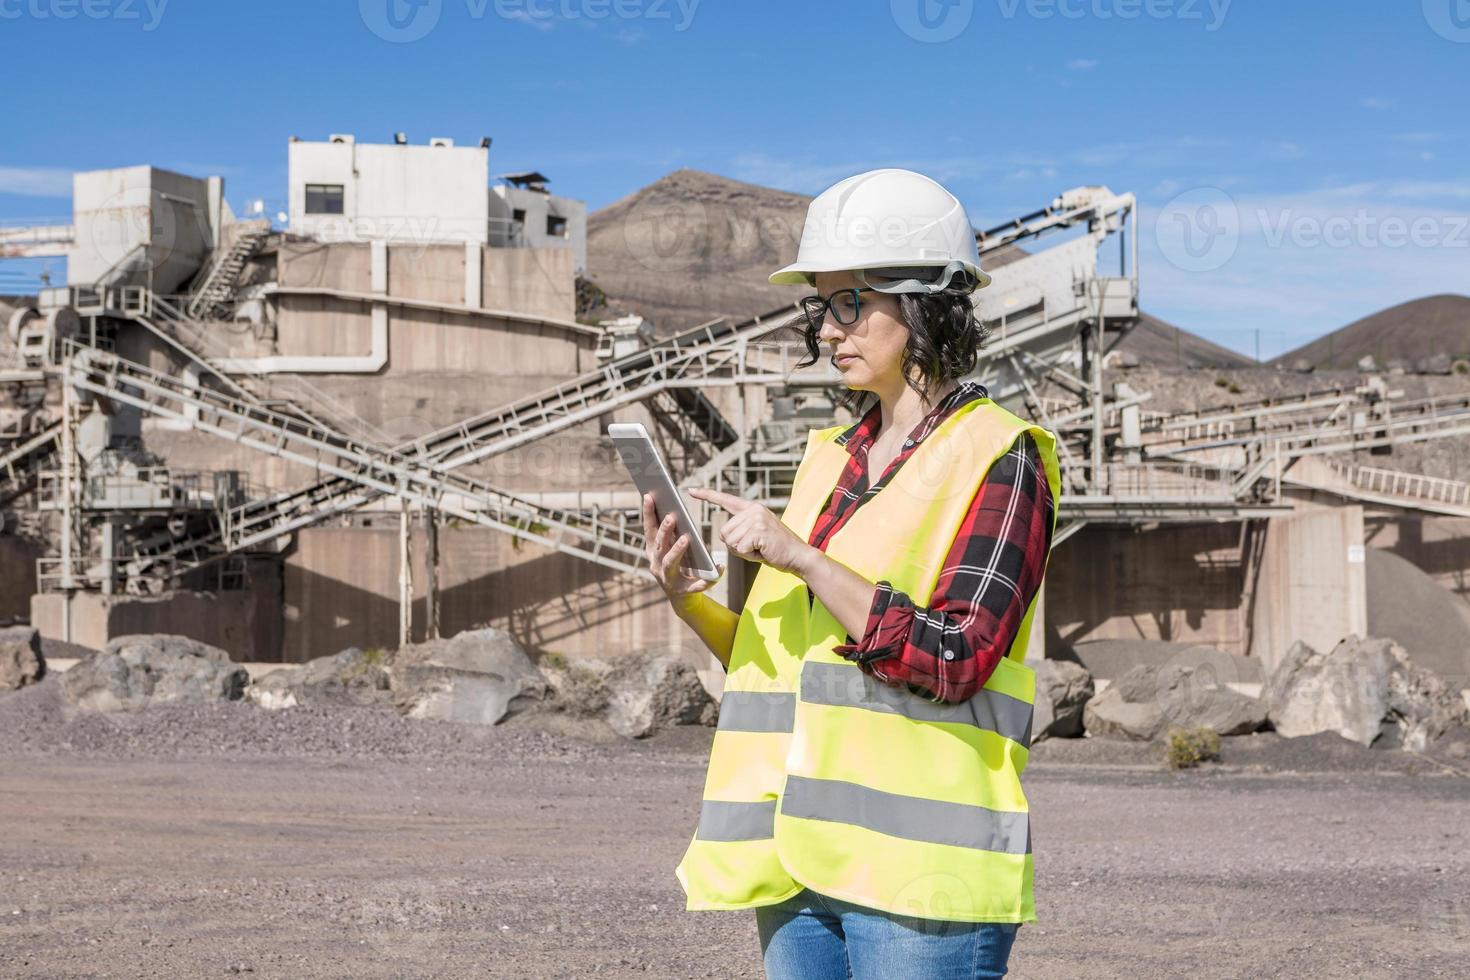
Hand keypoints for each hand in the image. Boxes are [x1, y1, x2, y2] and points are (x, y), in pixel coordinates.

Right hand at [641, 492, 723, 600]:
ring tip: (686, 539)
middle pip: (660, 545)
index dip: (648, 514)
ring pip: (670, 563)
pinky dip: (708, 578)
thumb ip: (670, 533)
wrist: (681, 598)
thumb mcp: (671, 548)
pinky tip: (720, 568)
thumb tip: (673, 509)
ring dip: (677, 550)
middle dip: (665, 531)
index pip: (649, 530)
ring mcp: (668, 579)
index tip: (649, 496)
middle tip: (672, 517)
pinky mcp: (682, 591)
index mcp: (654, 551)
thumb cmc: (678, 566)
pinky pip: (696, 584)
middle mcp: (657, 564)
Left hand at [689, 487, 816, 576]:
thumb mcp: (756, 535)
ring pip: (730, 541)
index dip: (707, 495)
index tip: (691, 490)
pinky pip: (739, 549)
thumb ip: (741, 530)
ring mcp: (757, 519)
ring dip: (743, 551)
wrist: (799, 556)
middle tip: (756, 546)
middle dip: (736, 545)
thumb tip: (724, 536)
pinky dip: (749, 556)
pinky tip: (763, 551)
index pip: (725, 499)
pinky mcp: (759, 531)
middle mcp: (753, 510)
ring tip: (761, 548)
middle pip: (724, 532)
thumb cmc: (776, 549)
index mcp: (752, 508)